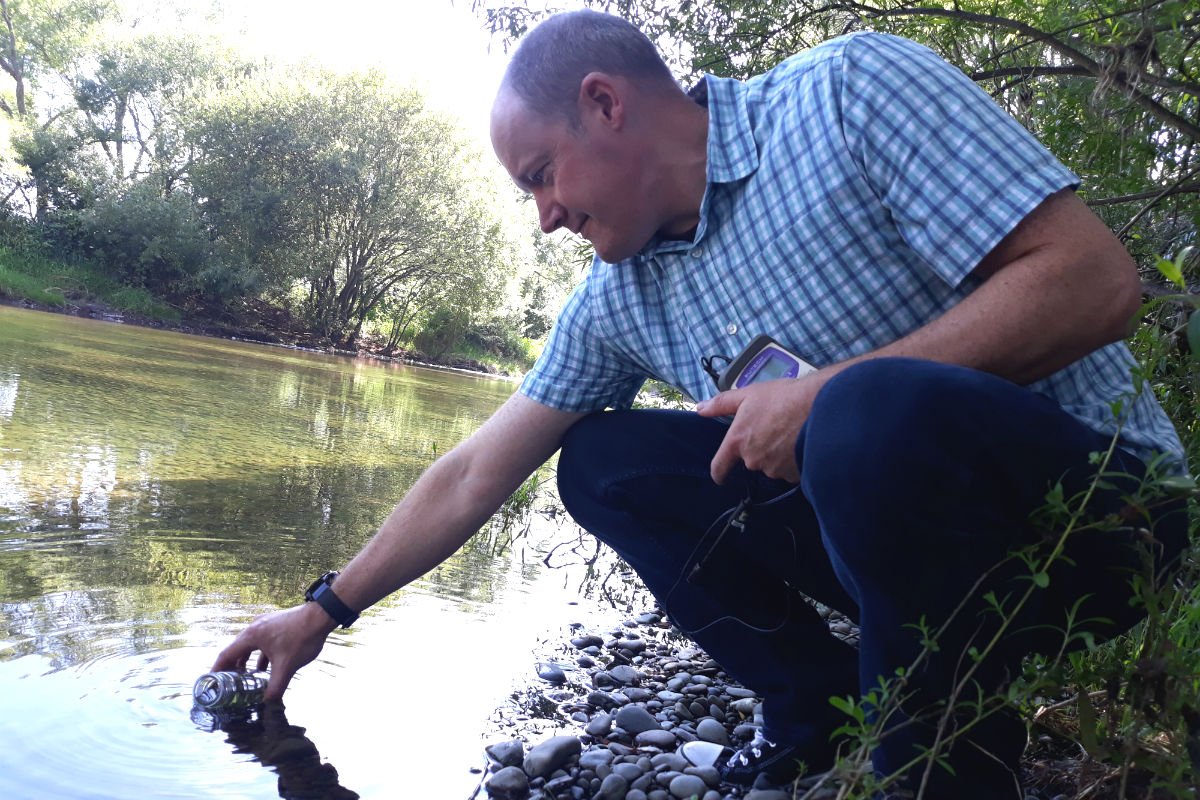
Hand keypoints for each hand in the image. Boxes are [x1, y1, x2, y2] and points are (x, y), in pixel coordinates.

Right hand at [212, 602, 336, 701]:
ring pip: (250, 645)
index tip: (211, 681)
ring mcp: (266, 624)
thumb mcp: (286, 667)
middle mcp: (255, 627)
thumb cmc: (302, 638)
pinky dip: (260, 655)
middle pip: (237, 649)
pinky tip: (266, 667)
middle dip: (232, 667)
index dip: (217, 669)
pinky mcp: (277, 624)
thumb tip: (268, 705)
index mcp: (251, 636)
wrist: (321, 616)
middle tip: (227, 683)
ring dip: (247, 661)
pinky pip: (262, 642)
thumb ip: (275, 687)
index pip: (227, 654)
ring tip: (246, 677)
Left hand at [695, 374, 824, 483]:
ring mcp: (774, 468)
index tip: (720, 476)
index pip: (720, 466)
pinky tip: (801, 442)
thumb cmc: (783, 397)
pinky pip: (790, 470)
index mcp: (738, 441)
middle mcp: (753, 459)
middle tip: (774, 429)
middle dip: (759, 449)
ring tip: (791, 433)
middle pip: (751, 461)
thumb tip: (700, 408)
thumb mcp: (749, 394)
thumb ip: (722, 403)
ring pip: (772, 465)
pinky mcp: (794, 474)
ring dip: (777, 454)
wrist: (820, 408)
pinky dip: (793, 460)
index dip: (719, 473)